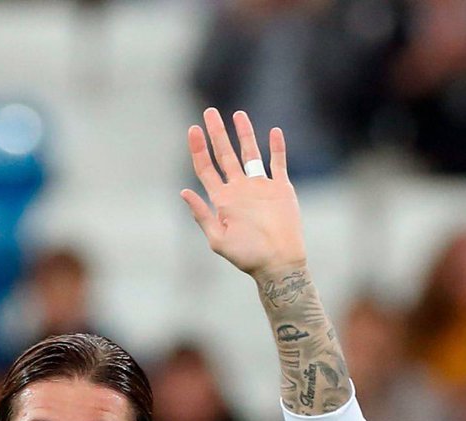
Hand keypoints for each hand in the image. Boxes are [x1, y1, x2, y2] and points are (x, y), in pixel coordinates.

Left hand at [181, 109, 305, 276]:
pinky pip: (278, 163)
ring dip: (245, 134)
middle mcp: (239, 190)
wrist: (278, 262)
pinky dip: (277, 148)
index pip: (206, 169)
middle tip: (209, 112)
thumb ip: (202, 214)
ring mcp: (260, 187)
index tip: (193, 129)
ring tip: (238, 114)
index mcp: (222, 200)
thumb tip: (184, 192)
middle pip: (225, 155)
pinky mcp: (280, 189)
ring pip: (250, 153)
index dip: (198, 150)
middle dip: (216, 134)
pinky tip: (274, 132)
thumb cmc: (247, 256)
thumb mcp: (218, 239)